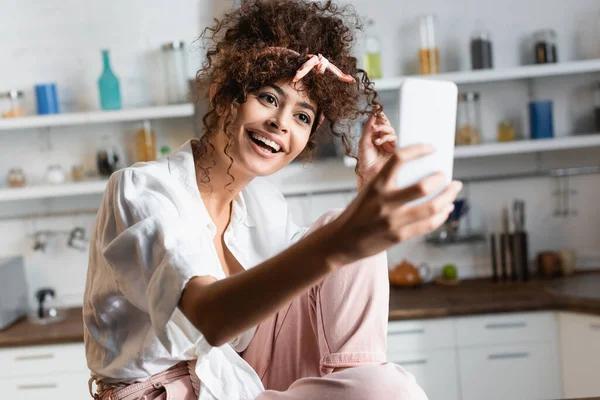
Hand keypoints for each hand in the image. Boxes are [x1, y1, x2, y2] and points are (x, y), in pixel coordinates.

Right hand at [327, 144, 462, 267]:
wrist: (340, 242)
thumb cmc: (357, 215)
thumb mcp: (368, 193)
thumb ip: (389, 185)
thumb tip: (422, 176)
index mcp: (375, 185)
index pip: (399, 159)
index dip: (419, 150)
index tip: (432, 147)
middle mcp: (384, 202)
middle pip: (423, 187)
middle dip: (440, 179)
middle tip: (445, 175)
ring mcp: (392, 221)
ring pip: (431, 207)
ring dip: (448, 197)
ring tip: (454, 190)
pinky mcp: (398, 236)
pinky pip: (428, 224)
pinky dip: (442, 215)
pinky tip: (446, 209)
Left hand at [356, 107, 396, 190]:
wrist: (369, 173)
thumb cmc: (365, 160)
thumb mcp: (364, 141)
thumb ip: (368, 128)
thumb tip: (372, 114)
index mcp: (372, 136)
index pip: (376, 122)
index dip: (377, 114)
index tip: (376, 107)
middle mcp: (380, 139)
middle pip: (385, 124)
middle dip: (382, 120)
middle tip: (378, 117)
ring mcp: (388, 144)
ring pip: (390, 130)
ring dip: (383, 128)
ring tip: (375, 131)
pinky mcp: (395, 149)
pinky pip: (393, 138)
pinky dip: (386, 136)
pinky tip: (379, 140)